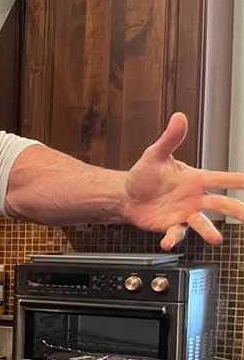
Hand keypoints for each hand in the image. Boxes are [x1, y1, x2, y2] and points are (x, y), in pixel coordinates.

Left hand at [123, 112, 243, 249]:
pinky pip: (175, 233)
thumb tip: (179, 117)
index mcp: (196, 179)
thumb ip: (169, 139)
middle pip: (222, 204)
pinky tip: (167, 242)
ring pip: (202, 223)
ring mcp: (184, 213)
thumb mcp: (155, 155)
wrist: (127, 195)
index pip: (224, 178)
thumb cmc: (146, 175)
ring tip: (217, 239)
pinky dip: (173, 238)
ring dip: (209, 231)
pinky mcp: (170, 225)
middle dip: (238, 210)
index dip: (241, 180)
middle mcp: (195, 198)